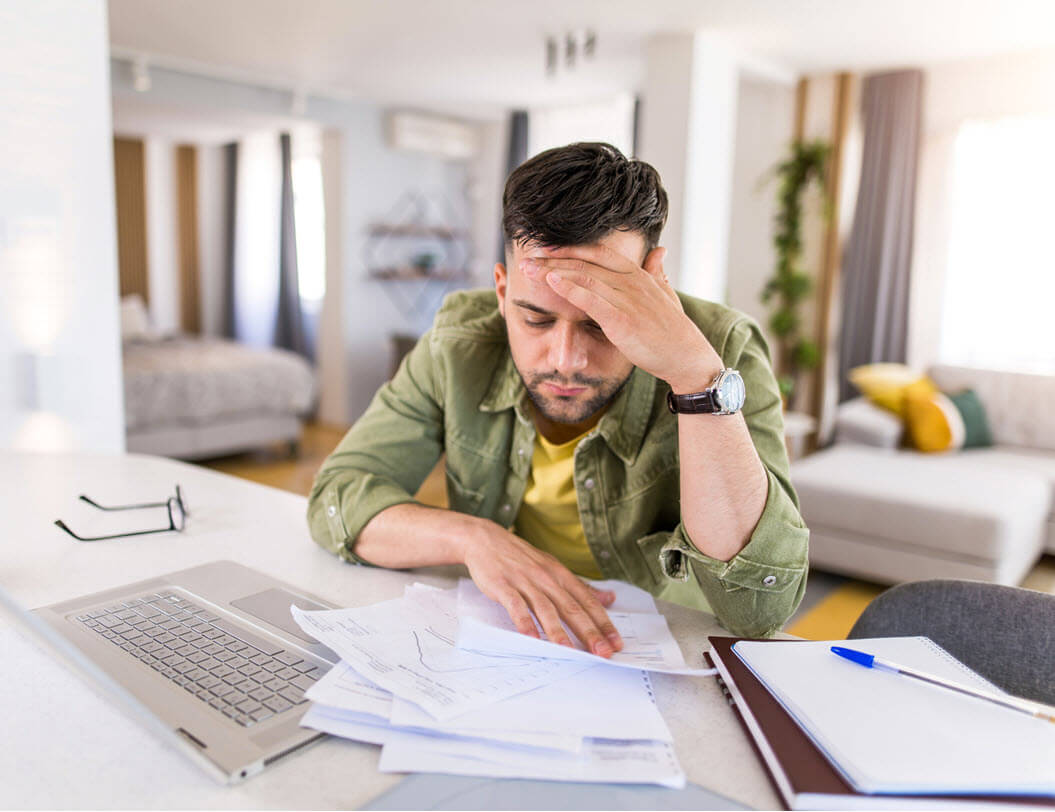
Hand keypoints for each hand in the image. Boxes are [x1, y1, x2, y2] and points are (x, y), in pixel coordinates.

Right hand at [457, 519, 623, 657]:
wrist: (486, 540)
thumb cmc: (522, 558)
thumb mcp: (554, 567)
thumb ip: (581, 586)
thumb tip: (610, 598)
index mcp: (561, 575)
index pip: (588, 601)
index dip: (603, 623)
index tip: (616, 643)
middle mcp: (547, 578)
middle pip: (572, 608)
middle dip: (589, 632)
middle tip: (603, 652)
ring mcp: (525, 581)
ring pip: (546, 609)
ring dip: (558, 632)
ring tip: (570, 652)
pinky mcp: (504, 586)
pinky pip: (517, 607)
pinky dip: (524, 623)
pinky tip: (531, 638)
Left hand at [521, 244, 721, 391]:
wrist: (686, 357)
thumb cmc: (673, 330)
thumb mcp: (666, 295)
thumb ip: (656, 272)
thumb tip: (659, 251)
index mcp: (637, 275)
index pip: (599, 252)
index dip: (571, 248)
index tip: (547, 248)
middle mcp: (631, 282)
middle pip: (585, 263)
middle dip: (553, 259)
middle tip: (527, 258)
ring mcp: (627, 300)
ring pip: (584, 277)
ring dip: (553, 271)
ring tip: (529, 269)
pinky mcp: (622, 320)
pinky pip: (591, 299)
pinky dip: (570, 289)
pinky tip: (551, 282)